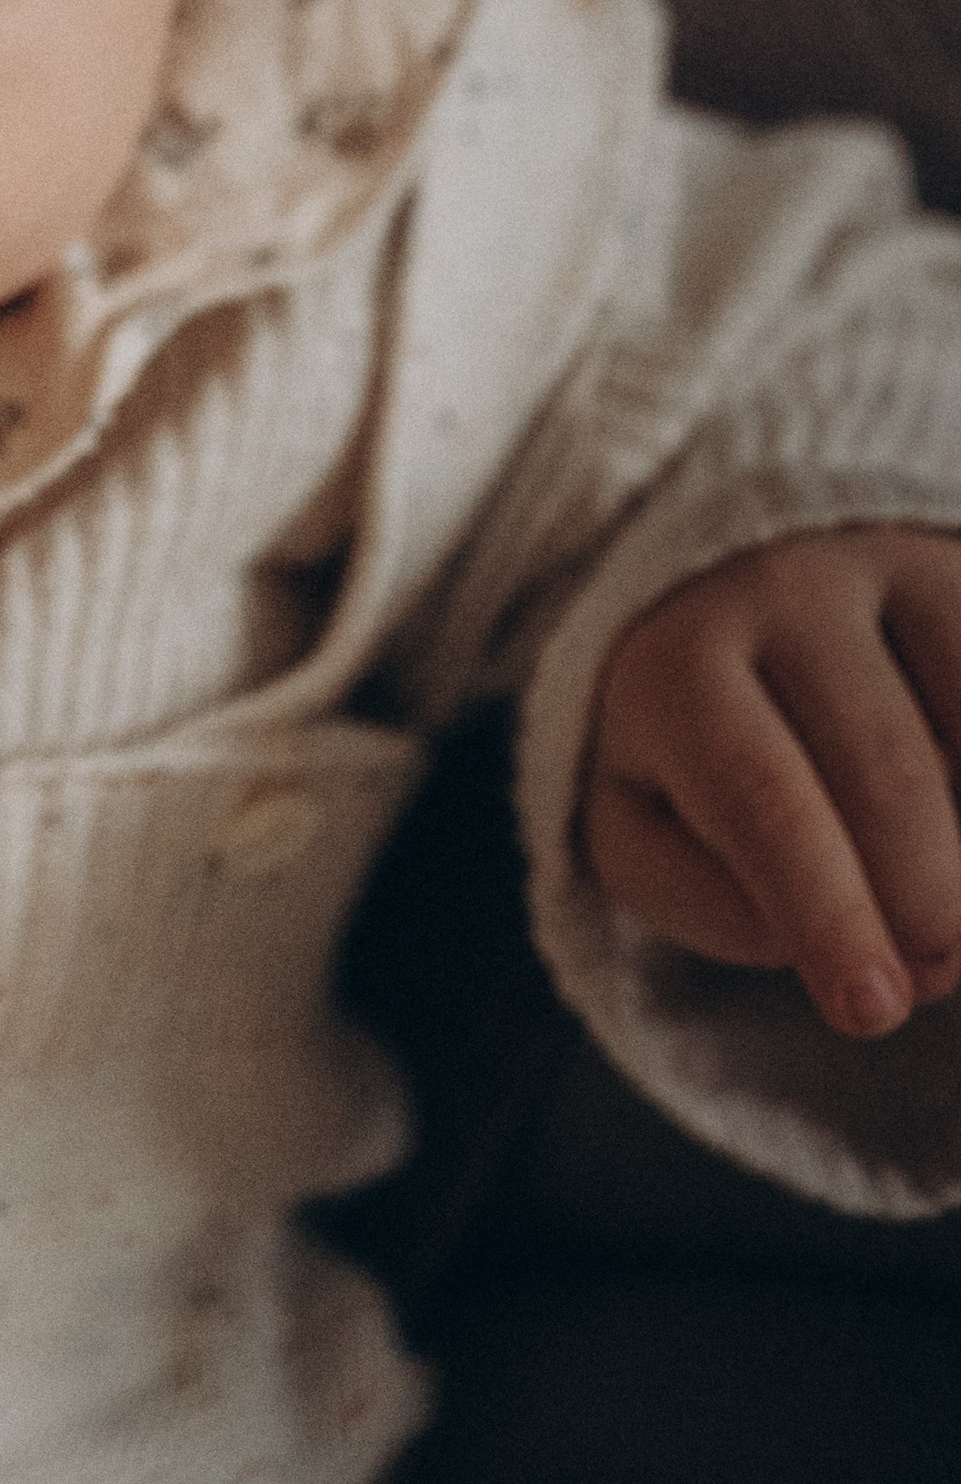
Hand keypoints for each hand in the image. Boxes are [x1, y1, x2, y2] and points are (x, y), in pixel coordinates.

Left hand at [583, 526, 960, 1036]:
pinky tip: (955, 796)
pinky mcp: (954, 565)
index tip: (873, 1011)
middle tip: (936, 974)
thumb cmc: (692, 745)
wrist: (721, 576)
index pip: (762, 799)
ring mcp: (883, 566)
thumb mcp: (647, 823)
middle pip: (886, 772)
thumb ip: (705, 899)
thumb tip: (810, 942)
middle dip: (928, 898)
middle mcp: (779, 595)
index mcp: (678, 669)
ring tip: (949, 911)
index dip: (826, 910)